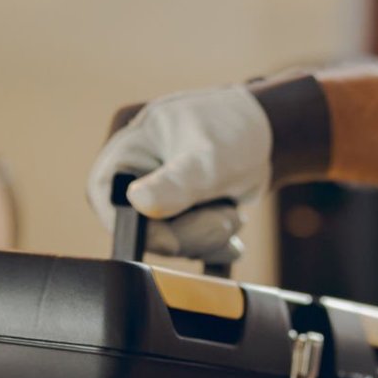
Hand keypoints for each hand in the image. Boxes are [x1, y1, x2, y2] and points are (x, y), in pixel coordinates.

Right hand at [85, 86, 272, 264]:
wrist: (269, 133)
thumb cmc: (236, 131)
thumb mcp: (210, 158)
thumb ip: (178, 182)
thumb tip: (139, 202)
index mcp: (127, 151)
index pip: (108, 201)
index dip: (137, 229)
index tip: (173, 240)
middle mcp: (134, 177)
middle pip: (143, 230)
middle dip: (189, 234)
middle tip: (227, 217)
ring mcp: (156, 199)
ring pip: (169, 243)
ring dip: (207, 237)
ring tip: (233, 211)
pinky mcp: (177, 216)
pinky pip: (186, 246)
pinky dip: (212, 245)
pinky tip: (232, 229)